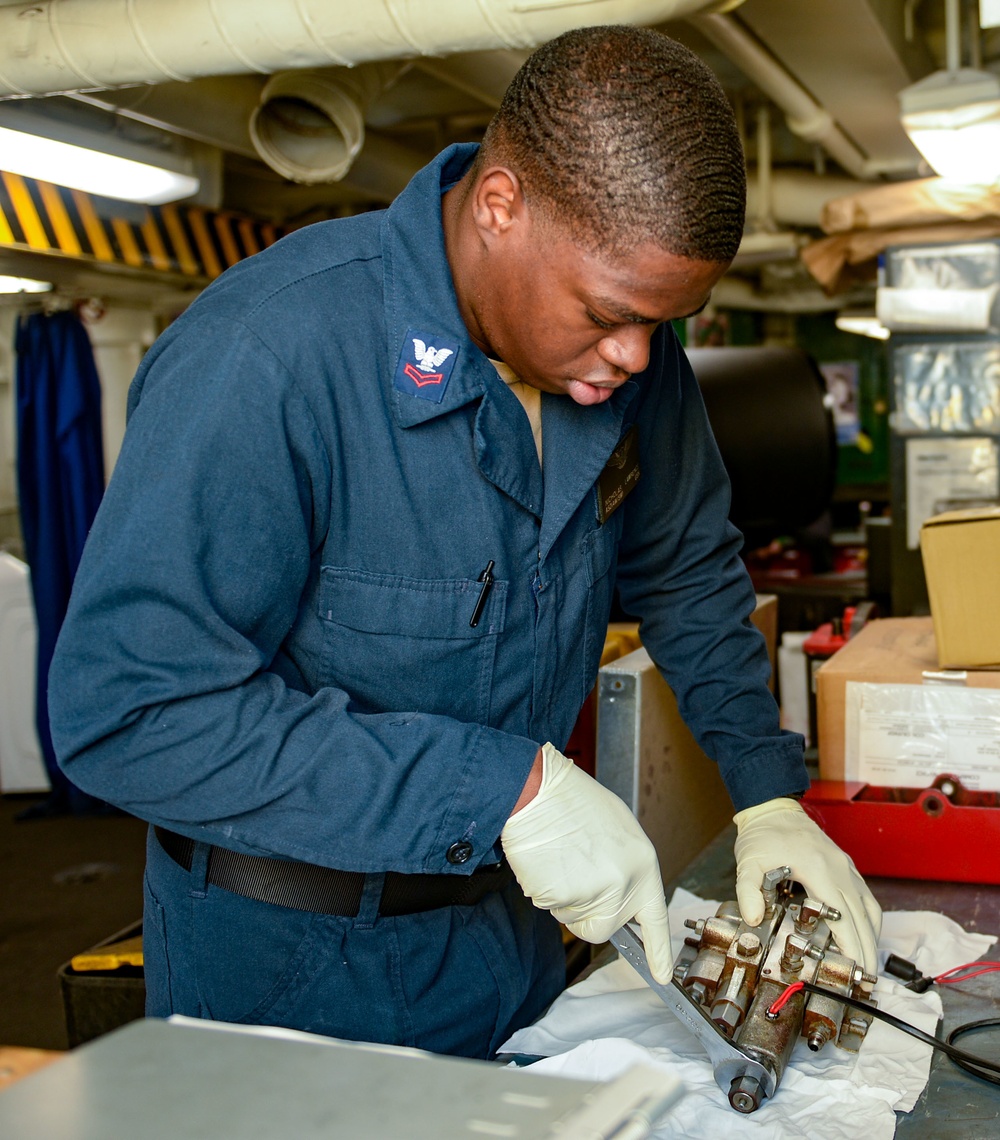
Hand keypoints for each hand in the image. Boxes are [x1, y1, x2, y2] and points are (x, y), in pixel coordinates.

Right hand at [501, 743, 672, 982]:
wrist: (540, 789)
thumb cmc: (575, 802)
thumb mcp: (619, 831)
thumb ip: (627, 869)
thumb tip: (621, 897)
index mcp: (643, 865)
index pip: (654, 918)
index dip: (659, 951)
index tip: (663, 976)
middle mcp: (623, 885)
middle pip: (603, 926)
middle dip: (586, 911)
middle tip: (575, 871)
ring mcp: (593, 893)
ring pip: (573, 918)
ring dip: (563, 897)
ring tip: (560, 857)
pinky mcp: (562, 897)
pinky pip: (550, 907)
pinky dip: (543, 889)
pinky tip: (546, 861)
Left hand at [734, 797, 881, 974]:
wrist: (774, 809)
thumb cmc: (762, 835)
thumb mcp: (747, 863)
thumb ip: (747, 891)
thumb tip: (754, 919)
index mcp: (817, 870)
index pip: (842, 915)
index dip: (852, 945)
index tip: (856, 969)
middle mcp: (838, 870)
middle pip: (861, 918)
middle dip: (866, 951)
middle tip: (866, 981)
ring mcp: (845, 868)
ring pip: (868, 908)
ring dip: (871, 937)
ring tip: (866, 966)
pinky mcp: (845, 867)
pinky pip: (865, 897)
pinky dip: (868, 920)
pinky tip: (864, 935)